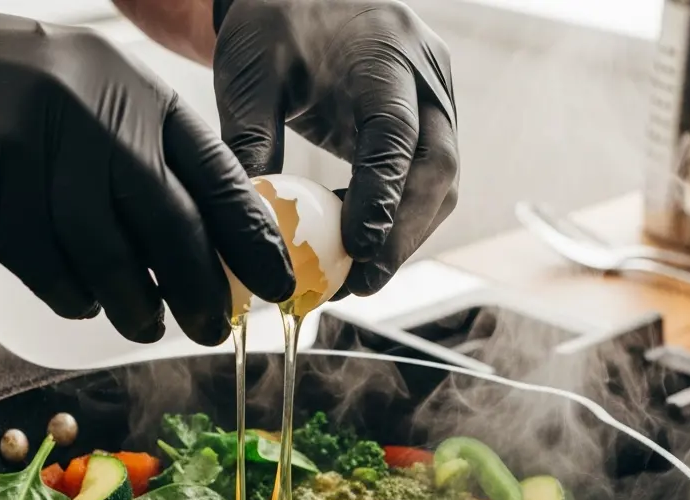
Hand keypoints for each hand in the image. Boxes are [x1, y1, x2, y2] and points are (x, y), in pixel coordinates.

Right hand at [0, 0, 293, 342]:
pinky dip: (76, 299)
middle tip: (216, 329)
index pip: (216, 174)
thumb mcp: (79, 104)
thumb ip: (139, 163)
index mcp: (130, 90)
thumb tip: (200, 248)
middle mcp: (96, 114)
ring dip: (139, 307)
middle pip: (175, 226)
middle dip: (205, 291)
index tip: (276, 285)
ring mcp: (44, 152)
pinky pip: (57, 274)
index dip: (251, 239)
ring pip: (117, 261)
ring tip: (146, 324)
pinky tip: (79, 296)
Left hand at [213, 0, 458, 296]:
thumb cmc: (272, 24)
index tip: (358, 248)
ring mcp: (434, 102)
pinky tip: (357, 245)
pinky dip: (397, 220)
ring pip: (439, 185)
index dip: (382, 197)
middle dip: (403, 234)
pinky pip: (425, 184)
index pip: (396, 136)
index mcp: (384, 54)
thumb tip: (252, 224)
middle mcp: (425, 79)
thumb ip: (251, 140)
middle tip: (363, 283)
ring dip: (404, 237)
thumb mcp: (250, 74)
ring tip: (356, 278)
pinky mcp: (428, 125)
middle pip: (437, 169)